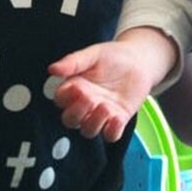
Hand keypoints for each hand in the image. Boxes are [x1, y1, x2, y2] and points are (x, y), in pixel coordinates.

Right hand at [48, 28, 177, 142]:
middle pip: (70, 120)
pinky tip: (117, 116)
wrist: (139, 60)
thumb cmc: (113, 56)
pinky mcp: (118, 120)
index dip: (64, 98)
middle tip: (89, 97)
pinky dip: (112, 130)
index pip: (60, 101)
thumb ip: (73, 62)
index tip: (76, 87)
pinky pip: (111, 135)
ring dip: (94, 122)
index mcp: (74, 88)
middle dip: (77, 113)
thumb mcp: (92, 55)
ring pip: (88, 131)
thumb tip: (52, 69)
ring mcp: (101, 114)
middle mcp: (85, 104)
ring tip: (105, 105)